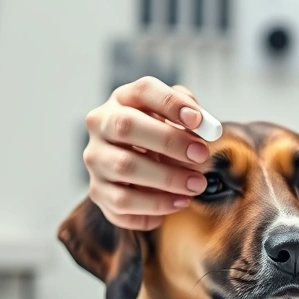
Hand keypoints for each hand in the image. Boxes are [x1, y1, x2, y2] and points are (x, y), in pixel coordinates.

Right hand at [83, 76, 211, 230]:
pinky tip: (177, 204)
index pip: (143, 91)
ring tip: (196, 185)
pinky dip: (153, 207)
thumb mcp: (177, 118)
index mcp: (123, 100)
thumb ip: (191, 115)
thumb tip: (203, 125)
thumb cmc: (162, 138)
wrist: (140, 170)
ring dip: (167, 179)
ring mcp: (96, 160)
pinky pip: (121, 204)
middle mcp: (101, 126)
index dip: (171, 104)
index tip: (198, 121)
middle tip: (201, 156)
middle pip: (126, 126)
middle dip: (169, 142)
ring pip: (124, 167)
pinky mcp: (98, 192)